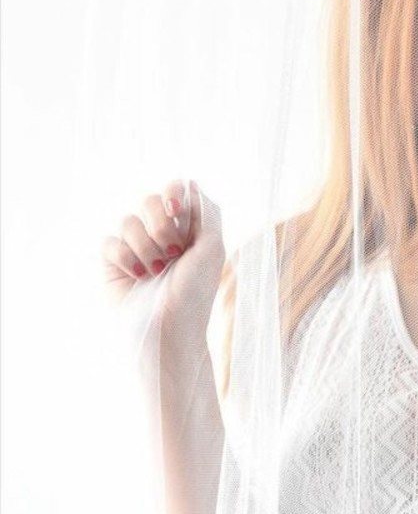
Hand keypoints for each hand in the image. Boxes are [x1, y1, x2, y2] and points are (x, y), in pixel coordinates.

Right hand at [101, 178, 224, 336]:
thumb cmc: (194, 294)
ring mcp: (135, 247)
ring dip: (146, 248)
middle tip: (173, 251)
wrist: (169, 330)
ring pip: (128, 221)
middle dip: (161, 223)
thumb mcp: (212, 249)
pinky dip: (126, 259)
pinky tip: (138, 277)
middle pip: (149, 200)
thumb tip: (191, 183)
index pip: (175, 191)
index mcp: (187, 230)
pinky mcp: (113, 262)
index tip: (176, 209)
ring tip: (157, 272)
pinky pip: (110, 242)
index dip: (172, 193)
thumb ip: (206, 213)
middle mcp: (160, 235)